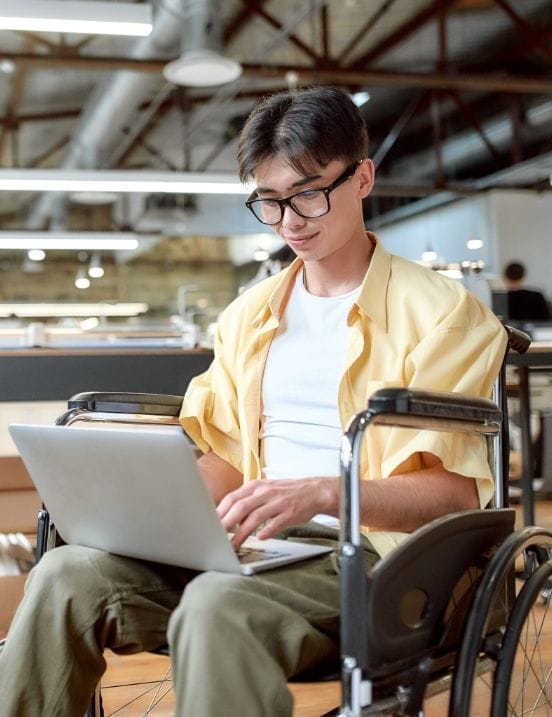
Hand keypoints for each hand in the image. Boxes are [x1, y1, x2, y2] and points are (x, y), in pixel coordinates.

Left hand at [216, 477, 337, 548]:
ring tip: (233, 545)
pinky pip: (277, 522)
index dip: (220, 512)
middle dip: (226, 522)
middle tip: (216, 536)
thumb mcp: (264, 491)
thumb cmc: (285, 493)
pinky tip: (261, 538)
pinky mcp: (290, 512)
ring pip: (256, 516)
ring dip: (242, 532)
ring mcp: (278, 502)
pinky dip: (268, 530)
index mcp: (256, 486)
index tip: (210, 525)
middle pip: (241, 506)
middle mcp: (265, 493)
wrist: (313, 491)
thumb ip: (247, 502)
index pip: (232, 498)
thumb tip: (229, 519)